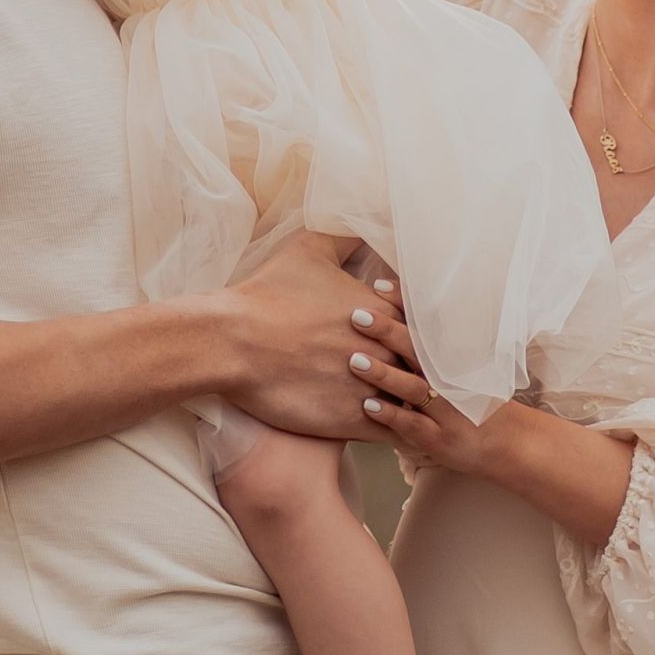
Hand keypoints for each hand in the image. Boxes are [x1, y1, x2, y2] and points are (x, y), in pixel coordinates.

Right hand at [221, 232, 421, 441]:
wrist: (231, 341)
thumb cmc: (267, 293)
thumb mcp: (308, 249)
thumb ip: (344, 237)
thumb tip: (363, 222)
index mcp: (381, 312)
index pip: (421, 326)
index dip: (415, 333)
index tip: (407, 339)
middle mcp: (383, 351)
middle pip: (423, 365)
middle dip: (421, 370)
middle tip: (420, 375)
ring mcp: (370, 388)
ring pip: (411, 402)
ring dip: (412, 403)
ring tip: (413, 406)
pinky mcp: (352, 421)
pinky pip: (393, 432)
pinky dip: (397, 430)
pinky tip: (393, 427)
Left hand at [347, 298, 521, 477]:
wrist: (509, 442)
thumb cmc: (476, 399)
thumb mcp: (462, 367)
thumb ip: (430, 345)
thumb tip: (399, 311)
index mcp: (452, 357)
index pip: (425, 323)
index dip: (403, 303)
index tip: (378, 285)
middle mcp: (449, 379)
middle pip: (417, 350)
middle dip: (388, 331)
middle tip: (358, 315)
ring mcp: (445, 410)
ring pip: (412, 388)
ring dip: (384, 374)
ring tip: (355, 360)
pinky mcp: (439, 438)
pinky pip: (412, 425)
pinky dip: (391, 415)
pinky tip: (368, 405)